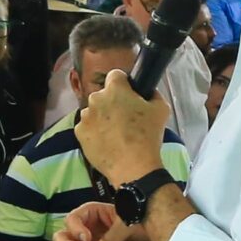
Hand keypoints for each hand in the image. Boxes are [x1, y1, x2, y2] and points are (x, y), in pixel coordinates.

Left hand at [73, 70, 169, 186]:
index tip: (129, 94)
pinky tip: (106, 142)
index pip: (115, 75)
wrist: (132, 166)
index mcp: (115, 89)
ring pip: (93, 111)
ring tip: (115, 133)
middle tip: (125, 117)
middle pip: (103, 95)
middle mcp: (95, 98)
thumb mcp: (161, 110)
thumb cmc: (148, 135)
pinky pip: (87, 127)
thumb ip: (153, 95)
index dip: (124, 84)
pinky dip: (94, 131)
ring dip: (102, 117)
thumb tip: (147, 92)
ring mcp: (85, 116)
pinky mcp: (79, 132)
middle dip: (112, 102)